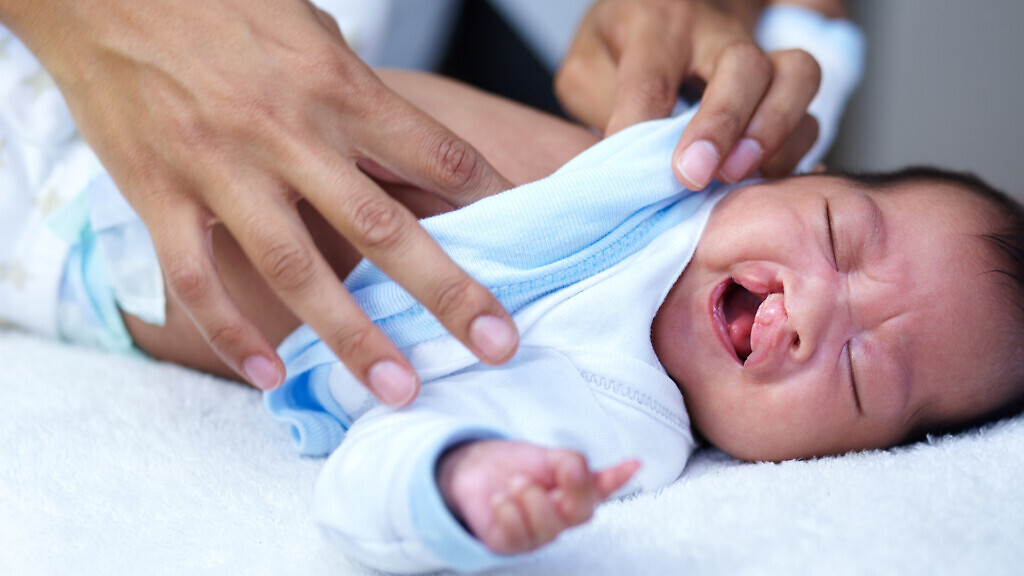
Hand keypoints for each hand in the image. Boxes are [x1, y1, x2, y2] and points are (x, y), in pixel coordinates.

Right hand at [1, 0, 517, 402]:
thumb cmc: (219, 3)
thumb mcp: (310, 31)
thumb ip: (359, 98)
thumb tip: (409, 154)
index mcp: (335, 84)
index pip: (434, 154)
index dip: (488, 201)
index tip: (523, 238)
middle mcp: (286, 132)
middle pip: (382, 227)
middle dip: (446, 293)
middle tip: (495, 344)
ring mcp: (220, 168)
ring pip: (295, 268)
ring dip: (352, 336)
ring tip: (397, 387)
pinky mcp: (158, 193)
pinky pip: (198, 278)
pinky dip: (230, 334)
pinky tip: (268, 374)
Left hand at [437, 440, 638, 553]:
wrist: (474, 469)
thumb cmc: (515, 465)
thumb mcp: (546, 456)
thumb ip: (570, 462)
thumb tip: (583, 471)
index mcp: (574, 493)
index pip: (602, 488)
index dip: (619, 478)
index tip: (634, 463)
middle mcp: (560, 517)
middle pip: (580, 513)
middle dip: (566, 489)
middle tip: (545, 472)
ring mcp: (536, 533)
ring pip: (548, 528)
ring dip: (530, 499)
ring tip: (514, 483)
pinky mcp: (510, 543)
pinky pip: (516, 537)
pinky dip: (507, 513)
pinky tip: (499, 500)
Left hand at [556, 0, 821, 188]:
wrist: (668, 14)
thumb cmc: (621, 49)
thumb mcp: (588, 65)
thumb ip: (598, 103)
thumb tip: (617, 158)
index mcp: (657, 26)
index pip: (651, 76)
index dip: (642, 127)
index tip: (633, 175)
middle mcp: (717, 32)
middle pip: (742, 65)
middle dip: (722, 124)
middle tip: (695, 176)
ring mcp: (760, 54)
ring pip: (797, 76)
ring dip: (772, 134)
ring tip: (736, 176)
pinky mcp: (784, 85)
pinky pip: (810, 114)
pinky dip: (792, 152)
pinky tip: (761, 181)